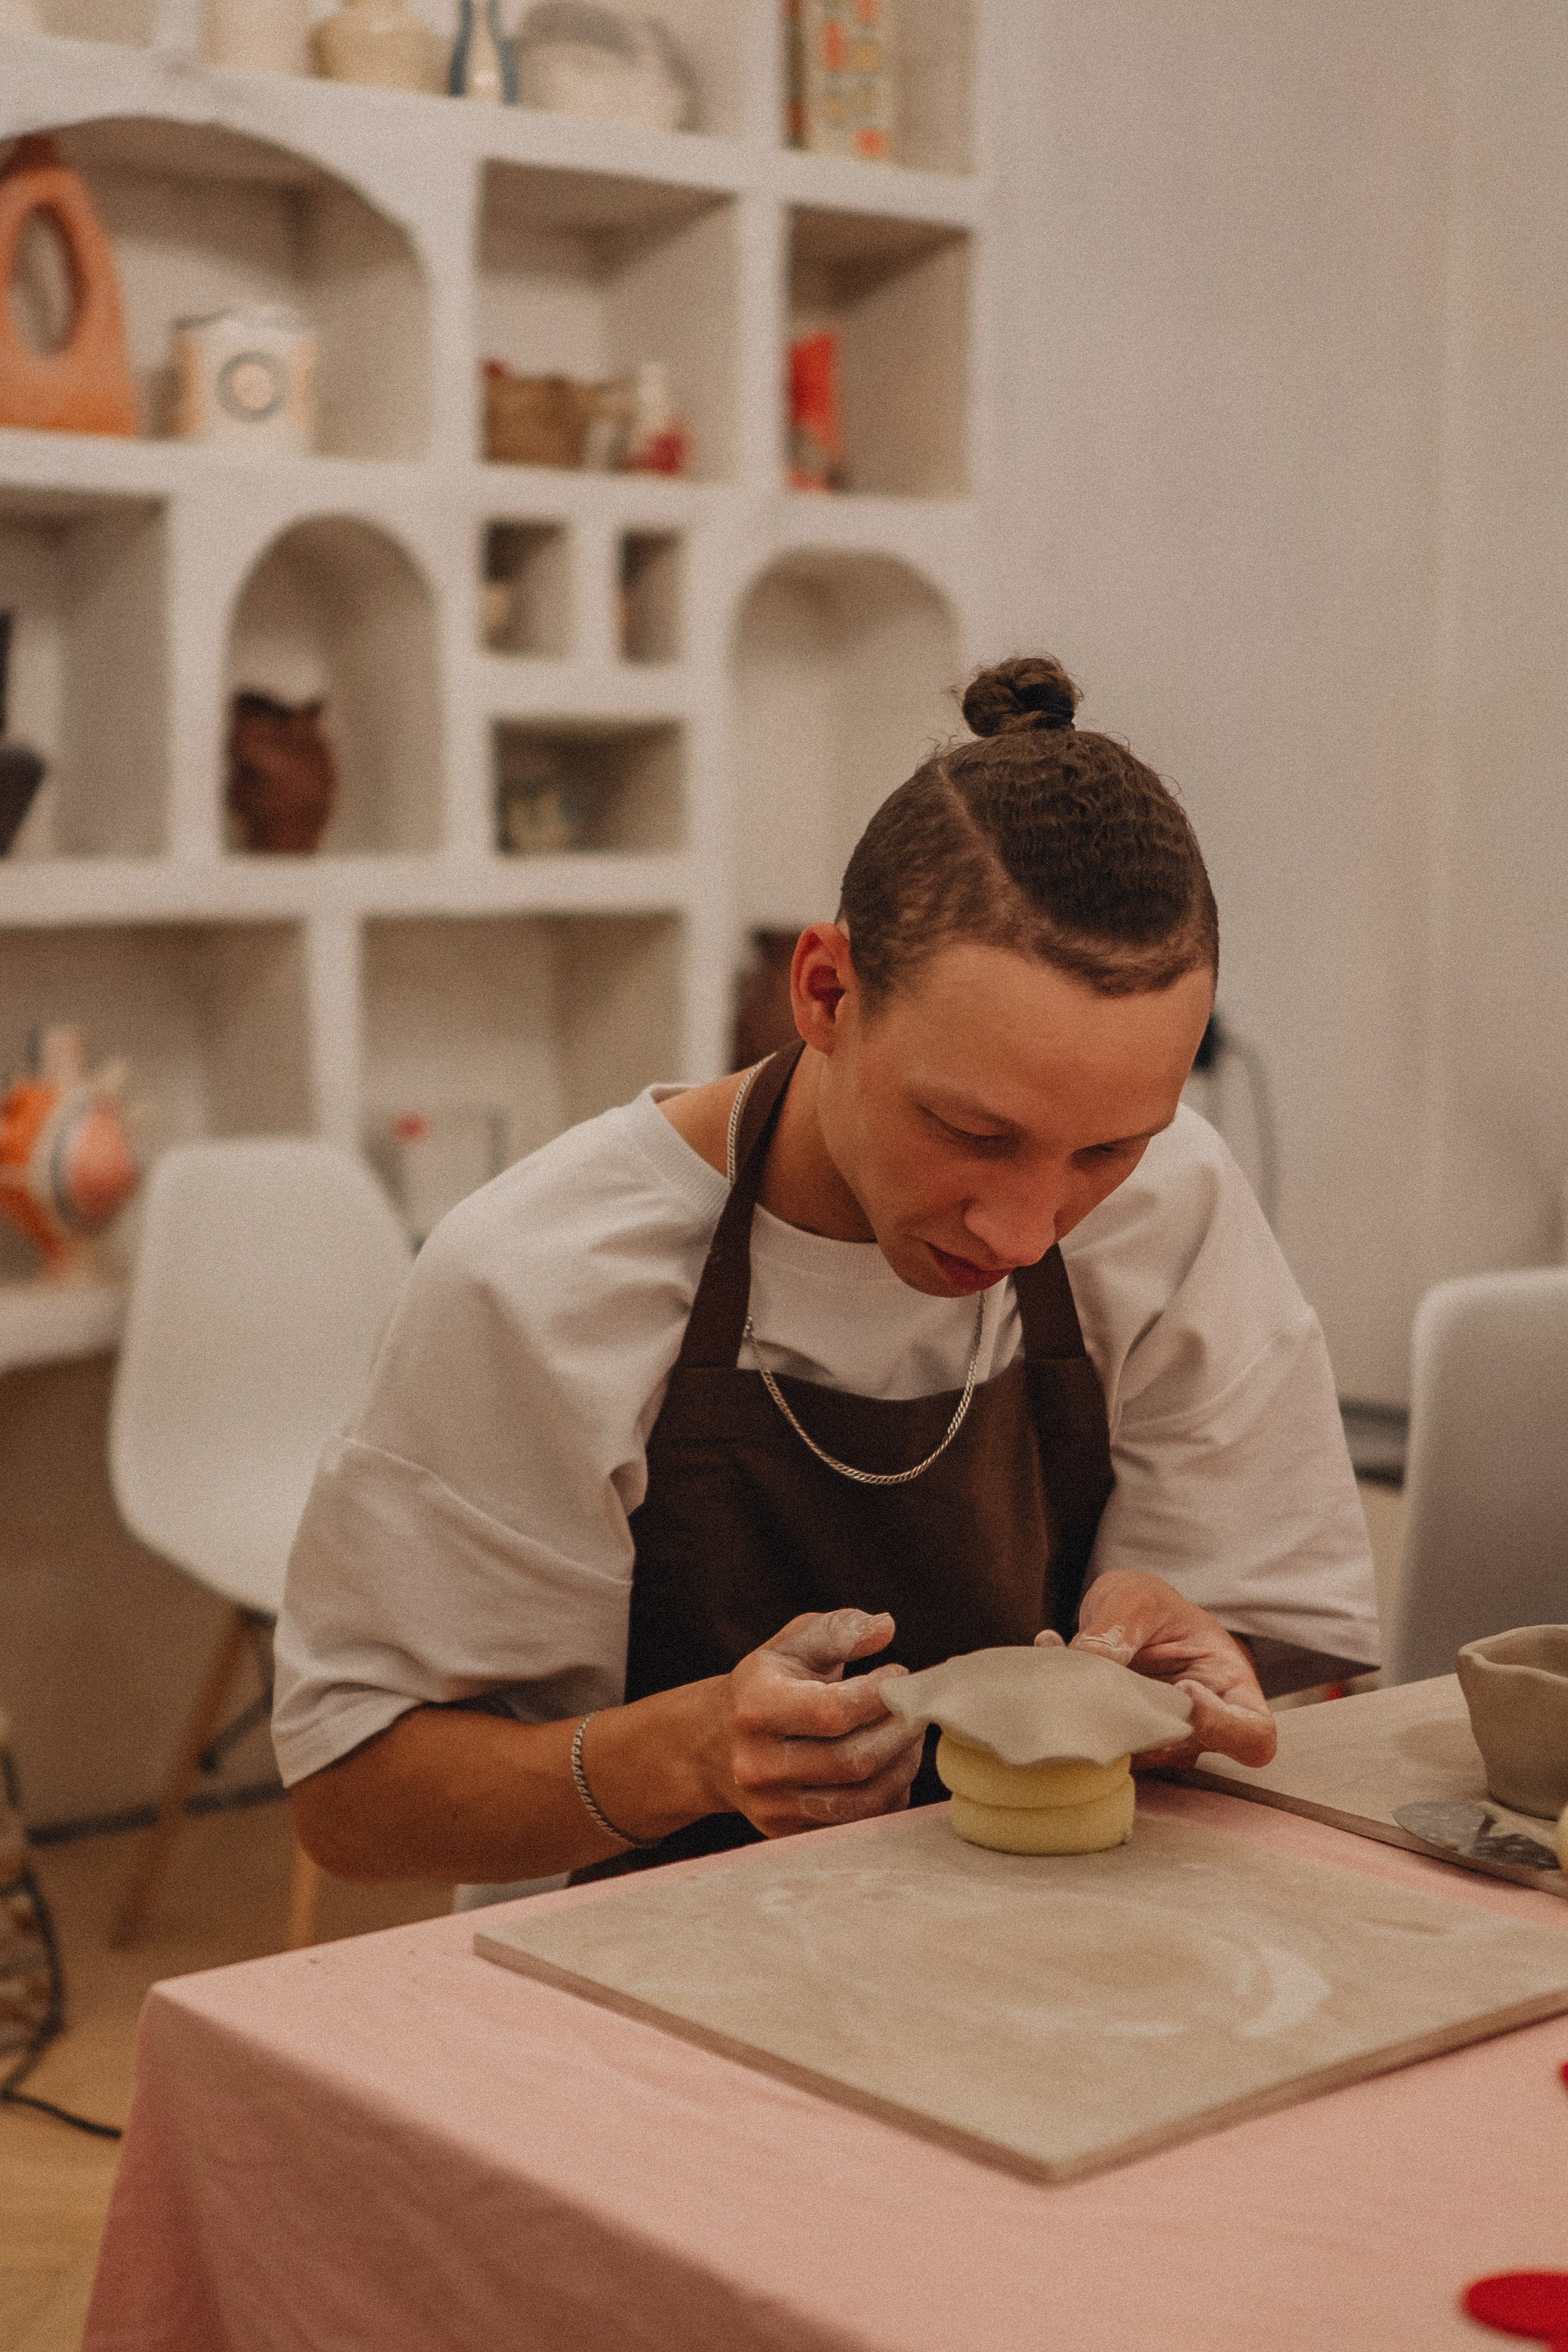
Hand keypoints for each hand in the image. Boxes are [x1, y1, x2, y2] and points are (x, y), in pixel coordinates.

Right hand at [705, 1609, 926, 1837]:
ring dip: (902, 1767)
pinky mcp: (788, 1833)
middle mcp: (757, 1764)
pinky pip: (858, 1825)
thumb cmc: (767, 1683)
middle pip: (853, 1761)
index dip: (880, 1695)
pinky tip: (892, 1766)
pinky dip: (889, 1796)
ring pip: (862, 1801)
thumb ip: (838, 1631)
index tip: (900, 1676)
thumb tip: (885, 1628)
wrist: (711, 1743)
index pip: (833, 1711)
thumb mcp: (791, 1644)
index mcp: (756, 1708)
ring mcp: (772, 1806)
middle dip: (900, 1733)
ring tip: (910, 1737)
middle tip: (917, 1709)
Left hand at [1035, 1569, 1276, 1769]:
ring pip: (1135, 1753)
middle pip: (1185, 1750)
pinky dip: (1070, 1713)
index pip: (1252, 1736)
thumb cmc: (1149, 1605)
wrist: (1120, 1617)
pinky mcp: (1121, 1743)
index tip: (1184, 1692)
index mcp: (1229, 1686)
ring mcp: (1161, 1739)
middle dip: (1138, 1722)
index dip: (1223, 1727)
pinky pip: (1098, 1743)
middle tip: (1099, 1684)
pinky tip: (1049, 1660)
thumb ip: (1119, 1629)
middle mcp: (1201, 1725)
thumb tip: (1091, 1664)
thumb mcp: (1138, 1599)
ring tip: (1062, 1662)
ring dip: (1095, 1716)